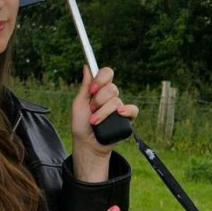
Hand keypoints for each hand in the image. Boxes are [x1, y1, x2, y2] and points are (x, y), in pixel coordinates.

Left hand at [71, 65, 138, 180]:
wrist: (86, 144)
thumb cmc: (80, 124)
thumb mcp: (78, 103)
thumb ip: (85, 86)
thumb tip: (86, 67)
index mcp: (99, 90)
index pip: (106, 74)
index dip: (101, 79)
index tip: (92, 89)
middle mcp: (111, 97)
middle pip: (111, 88)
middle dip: (98, 100)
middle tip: (91, 109)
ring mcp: (120, 107)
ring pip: (117, 101)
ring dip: (103, 112)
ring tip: (95, 122)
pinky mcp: (127, 119)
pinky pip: (133, 109)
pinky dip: (126, 111)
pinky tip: (119, 114)